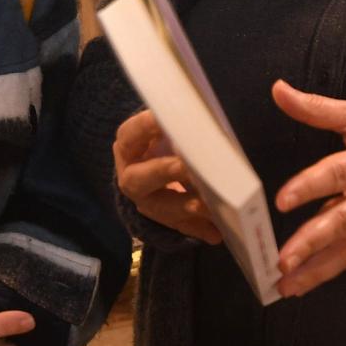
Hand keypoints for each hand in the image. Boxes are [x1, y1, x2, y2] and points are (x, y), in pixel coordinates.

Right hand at [114, 109, 222, 244]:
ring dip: (186, 207)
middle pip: (139, 179)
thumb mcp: (165, 128)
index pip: (129, 135)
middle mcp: (131, 178)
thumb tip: (198, 114)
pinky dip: (200, 229)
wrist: (155, 169)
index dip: (145, 127)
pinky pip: (182, 227)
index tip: (163, 118)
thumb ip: (176, 123)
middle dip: (163, 172)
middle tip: (186, 166)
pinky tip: (217, 232)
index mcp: (128, 148)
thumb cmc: (166, 140)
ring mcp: (147, 202)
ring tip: (210, 206)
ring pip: (161, 208)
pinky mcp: (166, 220)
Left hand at [271, 80, 345, 296]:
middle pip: (343, 221)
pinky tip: (301, 285)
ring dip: (316, 269)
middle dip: (312, 243)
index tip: (281, 200)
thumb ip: (318, 108)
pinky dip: (327, 272)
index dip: (310, 186)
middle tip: (283, 260)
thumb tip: (278, 90)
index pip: (338, 174)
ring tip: (285, 285)